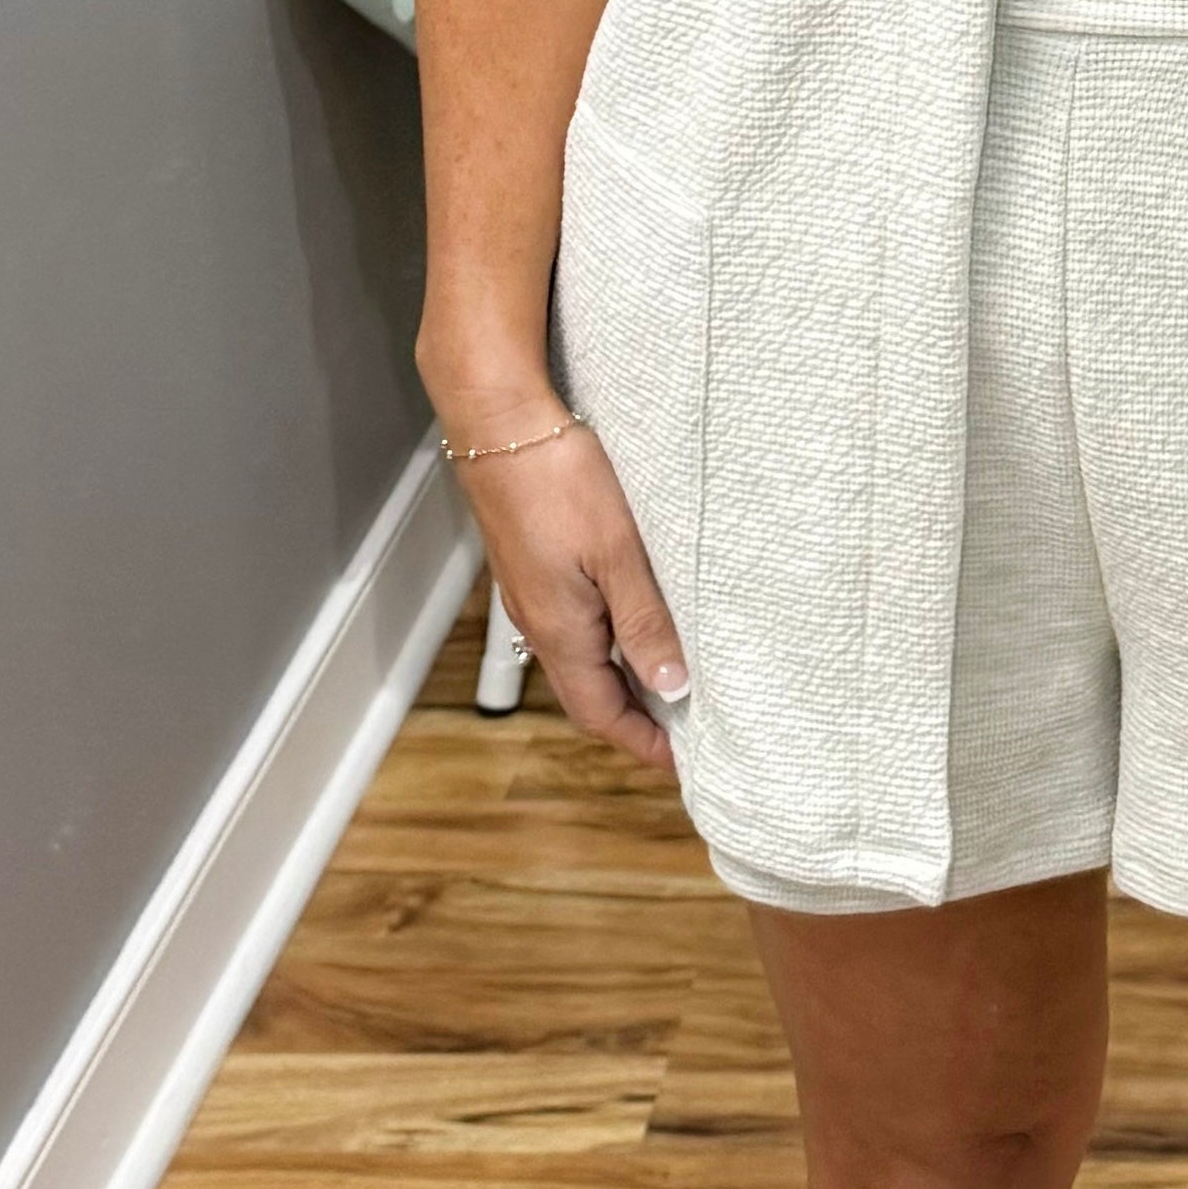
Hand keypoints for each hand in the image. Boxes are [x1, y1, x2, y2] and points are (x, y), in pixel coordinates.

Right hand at [452, 419, 688, 772]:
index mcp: (560, 633)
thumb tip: (672, 687)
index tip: (683, 764)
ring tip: (672, 680)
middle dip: (636, 719)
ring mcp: (533, 594)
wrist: (500, 424)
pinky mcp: (533, 565)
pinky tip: (638, 619)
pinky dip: (610, 639)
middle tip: (687, 730)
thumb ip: (645, 621)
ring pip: (583, 659)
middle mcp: (540, 623)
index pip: (602, 715)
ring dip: (624, 678)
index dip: (643, 743)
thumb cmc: (559, 481)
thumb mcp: (618, 554)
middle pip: (590, 694)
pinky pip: (575, 623)